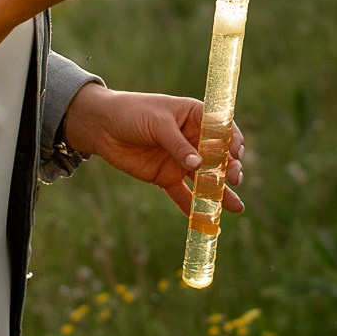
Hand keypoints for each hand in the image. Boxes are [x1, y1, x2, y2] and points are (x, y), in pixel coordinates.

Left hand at [61, 84, 244, 217]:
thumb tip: (199, 164)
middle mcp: (192, 139)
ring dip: (220, 193)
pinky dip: (193, 208)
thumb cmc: (132, 112)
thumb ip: (178, 144)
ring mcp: (180, 160)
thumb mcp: (157, 123)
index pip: (222, 129)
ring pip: (205, 179)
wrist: (101, 126)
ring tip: (236, 208)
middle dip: (229, 169)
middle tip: (234, 180)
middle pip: (218, 157)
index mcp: (195, 116)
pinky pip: (182, 195)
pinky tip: (206, 223)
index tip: (235, 153)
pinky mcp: (166, 177)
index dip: (232, 141)